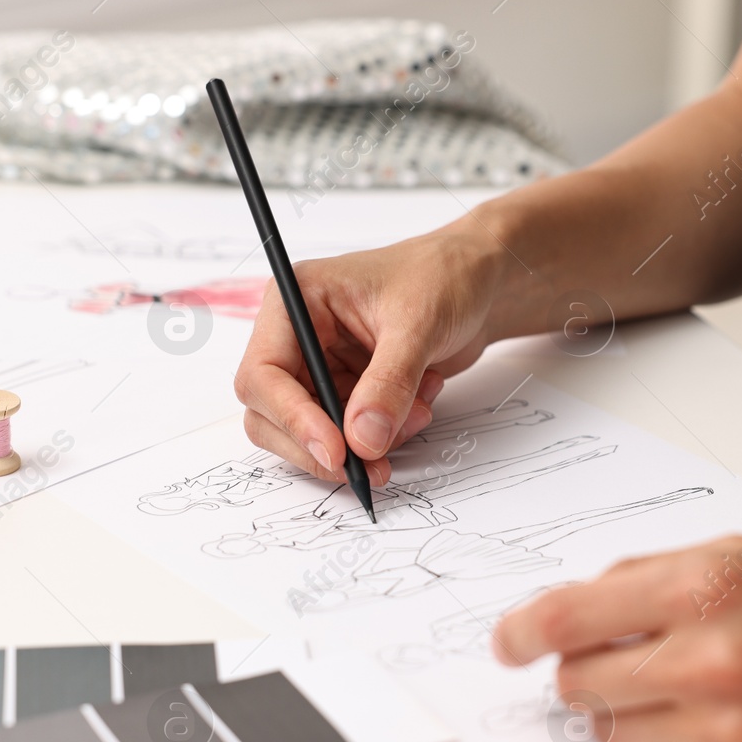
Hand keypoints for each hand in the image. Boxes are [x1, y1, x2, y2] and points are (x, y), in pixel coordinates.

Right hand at [234, 226, 506, 484]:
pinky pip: (347, 435)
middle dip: (323, 444)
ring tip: (417, 413)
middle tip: (370, 466)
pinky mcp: (346, 390)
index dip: (293, 419)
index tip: (335, 451)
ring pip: (311, 433)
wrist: (478, 281)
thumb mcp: (418, 324)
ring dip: (364, 441)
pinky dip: (383, 435)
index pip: (263, 374)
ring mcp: (321, 366)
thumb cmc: (443, 275)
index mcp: (296, 301)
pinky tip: (419, 405)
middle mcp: (298, 336)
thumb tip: (362, 440)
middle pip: (272, 414)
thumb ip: (389, 383)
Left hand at [492, 536, 741, 741]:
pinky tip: (736, 719)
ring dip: (629, 711)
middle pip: (578, 685)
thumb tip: (583, 603)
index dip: (521, 633)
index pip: (567, 618)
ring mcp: (725, 730)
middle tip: (615, 659)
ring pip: (614, 734)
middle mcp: (708, 660)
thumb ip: (659, 575)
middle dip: (584, 672)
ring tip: (685, 687)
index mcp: (706, 586)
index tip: (506, 642)